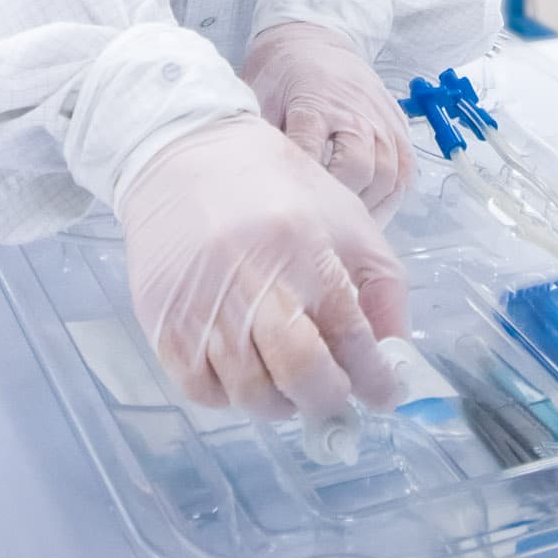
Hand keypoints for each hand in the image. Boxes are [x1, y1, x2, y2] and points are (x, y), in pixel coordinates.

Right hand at [117, 114, 408, 420]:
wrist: (186, 155)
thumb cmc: (275, 188)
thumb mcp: (345, 218)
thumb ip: (380, 286)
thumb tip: (392, 357)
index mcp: (304, 247)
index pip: (351, 335)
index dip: (376, 378)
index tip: (385, 393)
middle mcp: (253, 279)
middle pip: (302, 373)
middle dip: (330, 400)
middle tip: (336, 396)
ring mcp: (204, 307)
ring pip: (253, 394)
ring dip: (282, 402)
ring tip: (291, 381)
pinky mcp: (165, 325)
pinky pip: (204, 392)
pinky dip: (232, 396)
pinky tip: (246, 369)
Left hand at [242, 22, 414, 220]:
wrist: (315, 39)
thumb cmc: (283, 73)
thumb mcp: (260, 95)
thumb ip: (261, 136)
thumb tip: (256, 183)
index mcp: (315, 102)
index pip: (312, 148)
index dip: (303, 183)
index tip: (293, 206)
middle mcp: (356, 112)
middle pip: (360, 167)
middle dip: (340, 200)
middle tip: (320, 221)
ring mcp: (382, 120)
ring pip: (388, 175)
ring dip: (369, 206)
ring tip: (345, 226)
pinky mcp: (398, 127)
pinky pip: (406, 172)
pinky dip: (391, 198)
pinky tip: (371, 212)